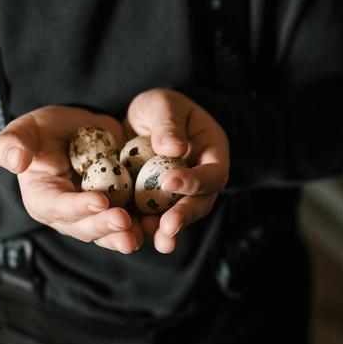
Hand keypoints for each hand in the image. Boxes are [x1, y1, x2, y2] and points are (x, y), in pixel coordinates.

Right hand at [0, 106, 141, 253]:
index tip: (100, 201)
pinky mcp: (118, 209)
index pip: (58, 207)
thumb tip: (14, 161)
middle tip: (124, 221)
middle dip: (105, 226)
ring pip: (109, 232)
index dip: (79, 207)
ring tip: (142, 234)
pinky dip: (145, 225)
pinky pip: (132, 222)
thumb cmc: (45, 130)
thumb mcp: (25, 129)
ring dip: (126, 235)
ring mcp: (95, 216)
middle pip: (86, 226)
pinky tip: (159, 224)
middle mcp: (68, 215)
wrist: (77, 130)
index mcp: (43, 199)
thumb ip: (12, 144)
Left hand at [126, 88, 229, 253]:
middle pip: (200, 203)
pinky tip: (129, 237)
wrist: (143, 121)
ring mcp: (179, 196)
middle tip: (168, 226)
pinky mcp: (155, 205)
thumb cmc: (161, 107)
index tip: (170, 183)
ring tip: (155, 239)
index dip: (196, 181)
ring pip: (177, 217)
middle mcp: (200, 180)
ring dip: (165, 230)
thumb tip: (173, 149)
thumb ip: (168, 123)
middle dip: (184, 216)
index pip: (213, 173)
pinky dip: (141, 228)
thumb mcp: (163, 104)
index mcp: (212, 153)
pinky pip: (151, 219)